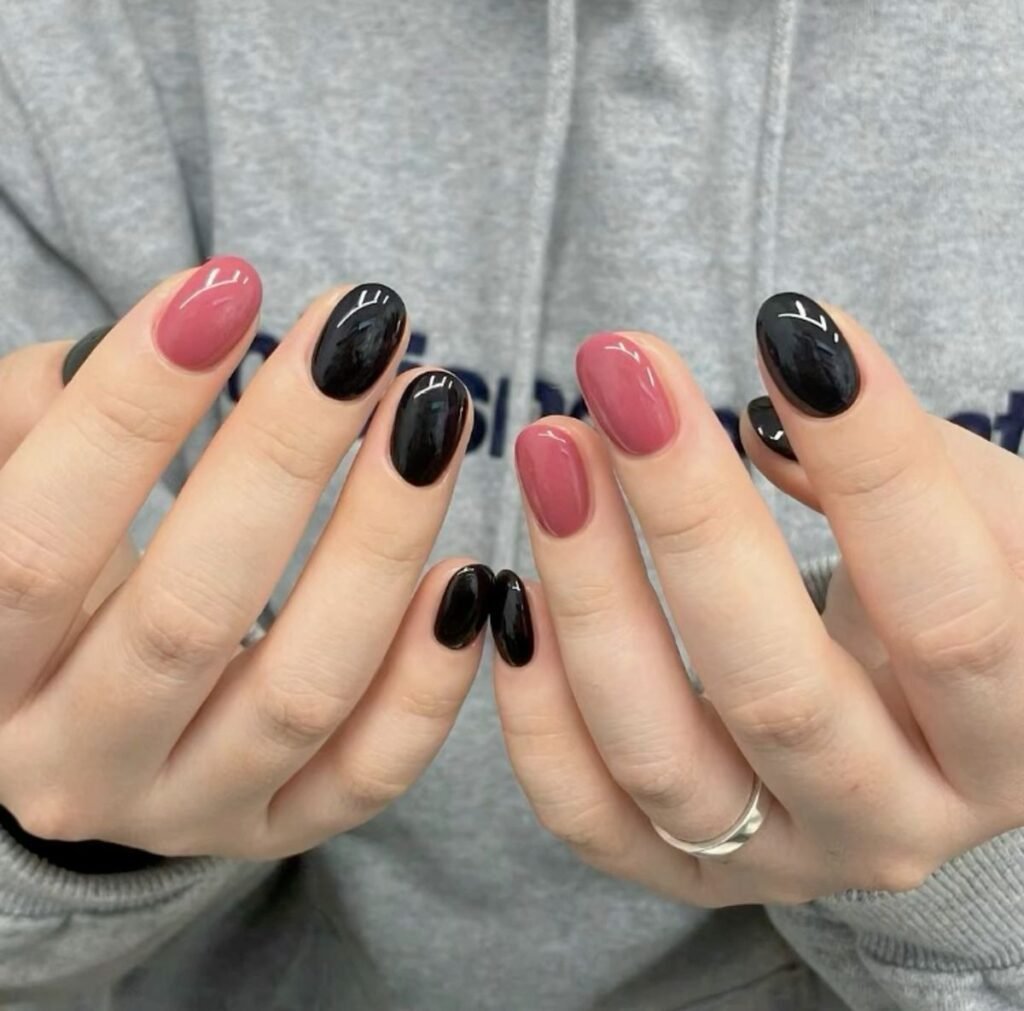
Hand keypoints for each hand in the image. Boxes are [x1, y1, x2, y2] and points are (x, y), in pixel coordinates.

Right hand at [0, 260, 489, 859]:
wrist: (70, 717)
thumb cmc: (44, 569)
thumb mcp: (9, 491)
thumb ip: (47, 419)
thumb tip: (178, 327)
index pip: (37, 542)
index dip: (130, 410)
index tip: (232, 288)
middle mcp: (70, 761)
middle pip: (188, 615)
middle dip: (285, 456)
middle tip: (366, 335)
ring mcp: (182, 808)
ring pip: (300, 692)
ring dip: (381, 544)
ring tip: (433, 419)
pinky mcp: (275, 828)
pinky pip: (368, 773)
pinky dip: (431, 680)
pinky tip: (471, 576)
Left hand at [495, 295, 1023, 906]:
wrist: (927, 735)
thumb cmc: (963, 597)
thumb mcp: (983, 533)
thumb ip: (897, 475)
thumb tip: (761, 424)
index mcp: (1012, 738)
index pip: (951, 609)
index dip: (875, 463)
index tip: (788, 327)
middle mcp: (894, 821)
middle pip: (780, 689)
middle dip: (688, 514)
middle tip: (620, 375)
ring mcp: (779, 859)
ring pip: (661, 753)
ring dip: (586, 592)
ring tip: (549, 456)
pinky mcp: (684, 874)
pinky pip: (585, 812)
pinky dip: (533, 707)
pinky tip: (507, 593)